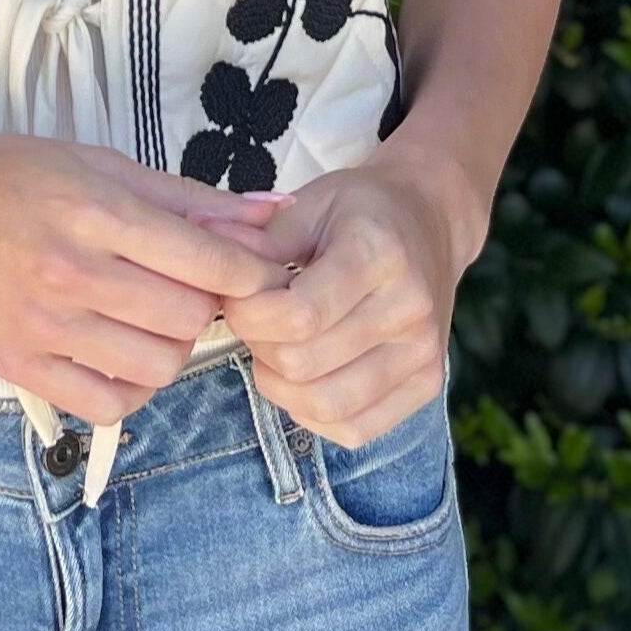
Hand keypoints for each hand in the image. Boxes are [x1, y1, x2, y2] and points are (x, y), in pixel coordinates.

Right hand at [0, 100, 297, 426]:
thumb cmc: (6, 175)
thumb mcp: (99, 165)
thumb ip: (188, 198)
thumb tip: (271, 214)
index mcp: (96, 213)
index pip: (211, 264)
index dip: (251, 274)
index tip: (251, 272)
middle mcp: (72, 273)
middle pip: (189, 319)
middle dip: (206, 307)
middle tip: (189, 290)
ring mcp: (43, 326)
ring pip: (157, 367)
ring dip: (172, 348)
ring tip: (152, 320)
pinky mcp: (18, 365)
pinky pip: (107, 404)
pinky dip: (132, 389)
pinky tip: (122, 357)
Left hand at [173, 149, 483, 448]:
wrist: (430, 222)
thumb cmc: (361, 211)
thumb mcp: (310, 202)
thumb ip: (258, 235)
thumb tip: (200, 242)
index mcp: (380, 254)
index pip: (296, 315)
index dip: (247, 314)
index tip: (237, 295)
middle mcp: (410, 308)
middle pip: (303, 364)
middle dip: (259, 345)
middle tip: (256, 319)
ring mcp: (424, 353)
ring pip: (324, 404)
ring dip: (280, 384)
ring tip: (277, 347)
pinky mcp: (427, 385)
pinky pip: (354, 428)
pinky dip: (313, 411)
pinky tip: (307, 374)